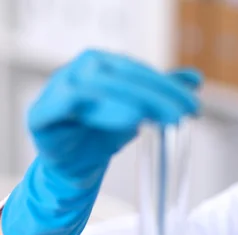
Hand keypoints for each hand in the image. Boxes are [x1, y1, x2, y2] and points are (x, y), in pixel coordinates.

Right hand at [1, 49, 201, 234]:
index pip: (136, 69)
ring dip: (132, 99)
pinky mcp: (42, 114)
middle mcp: (78, 70)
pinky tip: (131, 120)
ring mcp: (57, 89)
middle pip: (119, 75)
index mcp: (100, 64)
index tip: (194, 106)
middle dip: (156, 94)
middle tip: (184, 113)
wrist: (72, 166)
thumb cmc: (100, 134)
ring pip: (97, 86)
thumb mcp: (138, 112)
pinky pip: (71, 104)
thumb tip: (195, 78)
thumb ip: (161, 93)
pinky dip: (100, 109)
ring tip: (162, 116)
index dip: (166, 86)